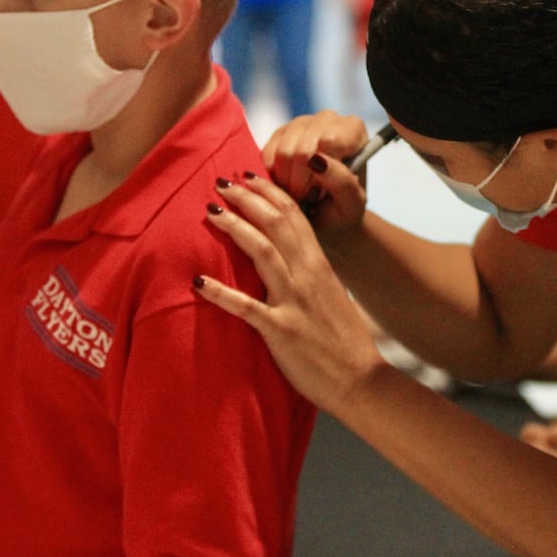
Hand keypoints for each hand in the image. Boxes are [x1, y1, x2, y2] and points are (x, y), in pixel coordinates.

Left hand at [197, 173, 384, 414]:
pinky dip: (220, 292)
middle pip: (276, 223)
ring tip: (210, 210)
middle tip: (221, 181)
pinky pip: (245, 306)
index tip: (248, 176)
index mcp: (320, 266)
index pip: (295, 216)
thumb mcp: (331, 295)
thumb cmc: (344, 341)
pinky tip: (196, 281)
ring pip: (262, 251)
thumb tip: (288, 258)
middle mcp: (307, 276)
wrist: (361, 380)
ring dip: (235, 226)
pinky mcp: (280, 330)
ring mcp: (294, 302)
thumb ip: (310, 274)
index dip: (269, 192)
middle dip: (247, 198)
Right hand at [260, 112, 371, 243]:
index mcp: (353, 130)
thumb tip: (317, 160)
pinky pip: (266, 155)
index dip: (321, 172)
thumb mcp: (351, 204)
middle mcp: (328, 119)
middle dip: (300, 181)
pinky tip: (286, 185)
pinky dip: (272, 178)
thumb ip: (342, 182)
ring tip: (298, 194)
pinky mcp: (278, 133)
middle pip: (302, 148)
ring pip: (282, 152)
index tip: (321, 192)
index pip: (330, 140)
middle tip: (306, 197)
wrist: (325, 216)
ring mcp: (301, 123)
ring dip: (286, 181)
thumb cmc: (343, 209)